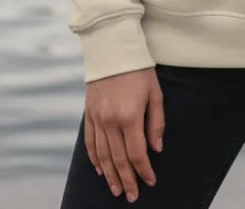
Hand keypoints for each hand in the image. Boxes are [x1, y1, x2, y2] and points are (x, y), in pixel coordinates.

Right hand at [84, 66, 163, 202]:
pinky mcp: (89, 114)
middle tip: (132, 196)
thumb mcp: (155, 93)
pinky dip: (95, 159)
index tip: (150, 181)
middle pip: (118, 159)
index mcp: (130, 116)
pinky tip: (101, 170)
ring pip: (103, 155)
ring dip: (110, 175)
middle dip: (127, 180)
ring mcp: (97, 118)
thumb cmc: (138, 70)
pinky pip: (90, 142)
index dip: (144, 171)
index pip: (137, 153)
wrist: (112, 49)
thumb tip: (156, 149)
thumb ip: (156, 122)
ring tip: (117, 189)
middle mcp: (110, 121)